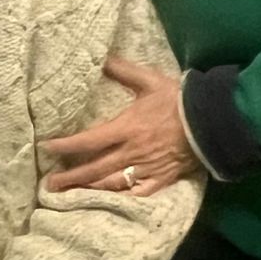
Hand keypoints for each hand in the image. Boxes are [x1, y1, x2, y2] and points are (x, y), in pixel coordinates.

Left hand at [41, 57, 200, 196]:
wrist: (213, 121)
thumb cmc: (179, 100)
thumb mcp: (149, 81)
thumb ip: (123, 71)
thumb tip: (101, 58)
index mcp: (126, 129)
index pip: (89, 141)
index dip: (66, 146)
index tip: (47, 148)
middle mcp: (132, 152)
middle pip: (95, 169)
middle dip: (70, 177)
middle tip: (49, 185)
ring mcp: (147, 169)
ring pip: (112, 183)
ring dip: (89, 189)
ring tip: (71, 194)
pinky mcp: (162, 179)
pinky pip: (138, 194)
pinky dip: (121, 198)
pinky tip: (108, 201)